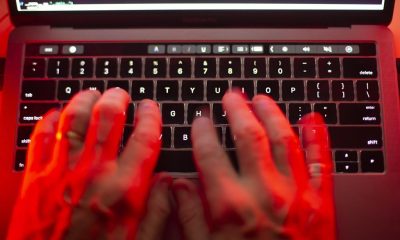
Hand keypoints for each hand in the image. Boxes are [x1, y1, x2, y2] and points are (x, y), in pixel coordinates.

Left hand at [7, 89, 168, 238]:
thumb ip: (157, 211)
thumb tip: (169, 184)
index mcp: (123, 188)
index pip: (144, 137)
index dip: (151, 116)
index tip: (150, 108)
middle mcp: (94, 171)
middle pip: (108, 117)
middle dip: (117, 98)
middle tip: (121, 94)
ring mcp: (63, 168)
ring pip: (75, 117)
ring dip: (85, 99)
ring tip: (92, 94)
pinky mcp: (36, 174)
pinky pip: (42, 134)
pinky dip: (51, 119)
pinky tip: (57, 115)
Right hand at [173, 91, 335, 239]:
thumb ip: (189, 215)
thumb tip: (174, 186)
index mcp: (230, 206)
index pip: (209, 152)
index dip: (202, 130)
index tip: (200, 120)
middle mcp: (263, 193)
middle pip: (248, 135)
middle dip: (237, 109)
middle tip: (231, 96)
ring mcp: (295, 194)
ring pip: (283, 139)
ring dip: (272, 113)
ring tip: (262, 99)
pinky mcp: (320, 202)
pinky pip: (321, 161)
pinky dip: (318, 137)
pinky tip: (312, 119)